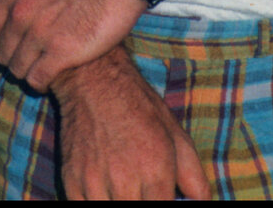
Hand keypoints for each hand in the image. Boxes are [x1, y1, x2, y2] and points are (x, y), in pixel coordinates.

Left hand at [0, 0, 142, 90]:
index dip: (0, 33)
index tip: (16, 33)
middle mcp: (21, 14)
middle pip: (3, 52)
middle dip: (15, 52)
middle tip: (33, 50)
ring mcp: (41, 35)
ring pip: (18, 68)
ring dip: (28, 68)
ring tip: (44, 62)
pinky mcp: (63, 53)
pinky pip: (38, 79)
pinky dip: (42, 80)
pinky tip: (54, 70)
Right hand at [53, 51, 210, 200]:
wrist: (93, 78)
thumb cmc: (137, 105)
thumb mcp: (176, 134)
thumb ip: (195, 177)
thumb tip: (201, 204)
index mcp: (154, 169)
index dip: (164, 207)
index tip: (160, 198)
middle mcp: (124, 179)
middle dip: (142, 204)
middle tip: (141, 190)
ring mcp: (94, 181)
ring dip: (117, 203)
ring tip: (123, 189)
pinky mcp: (71, 178)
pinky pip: (83, 207)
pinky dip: (95, 202)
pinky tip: (103, 190)